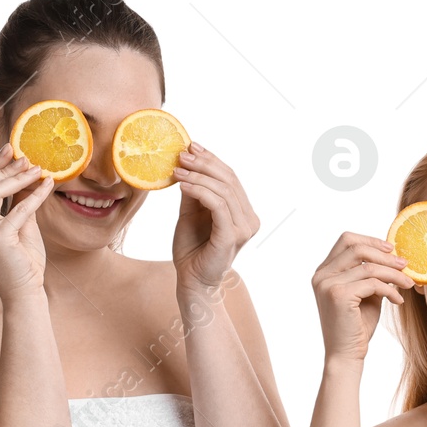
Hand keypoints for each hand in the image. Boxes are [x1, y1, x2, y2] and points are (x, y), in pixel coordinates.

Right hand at [0, 144, 53, 301]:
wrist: (24, 293)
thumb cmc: (20, 261)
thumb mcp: (15, 226)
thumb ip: (14, 202)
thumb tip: (23, 171)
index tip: (8, 150)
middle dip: (1, 168)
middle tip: (24, 157)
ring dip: (16, 178)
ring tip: (37, 169)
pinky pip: (18, 210)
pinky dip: (34, 195)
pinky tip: (47, 186)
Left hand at [172, 143, 260, 291]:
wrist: (192, 279)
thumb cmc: (192, 248)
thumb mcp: (191, 212)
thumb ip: (194, 191)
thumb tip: (188, 164)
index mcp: (244, 212)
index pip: (231, 178)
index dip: (212, 159)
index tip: (191, 146)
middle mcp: (249, 219)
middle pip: (230, 180)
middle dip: (204, 163)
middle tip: (182, 154)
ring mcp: (244, 228)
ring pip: (223, 190)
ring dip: (198, 176)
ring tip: (177, 170)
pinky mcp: (232, 236)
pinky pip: (217, 205)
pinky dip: (199, 191)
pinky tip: (182, 185)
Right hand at [310, 232, 414, 363]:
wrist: (346, 354)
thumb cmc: (357, 326)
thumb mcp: (366, 293)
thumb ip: (372, 274)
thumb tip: (395, 256)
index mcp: (324, 271)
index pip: (346, 240)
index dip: (370, 240)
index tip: (391, 249)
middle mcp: (322, 275)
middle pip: (356, 247)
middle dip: (385, 255)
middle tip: (405, 265)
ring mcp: (328, 284)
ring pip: (369, 266)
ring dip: (393, 274)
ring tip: (408, 284)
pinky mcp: (338, 295)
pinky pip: (373, 283)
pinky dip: (390, 290)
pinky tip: (398, 301)